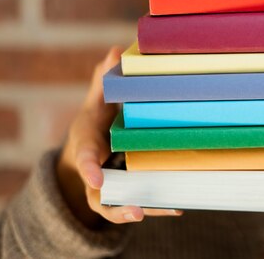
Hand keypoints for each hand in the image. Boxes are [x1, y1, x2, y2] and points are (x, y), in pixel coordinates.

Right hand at [56, 47, 182, 226]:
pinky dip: (156, 207)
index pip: (85, 157)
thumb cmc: (96, 123)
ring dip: (140, 211)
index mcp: (86, 145)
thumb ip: (103, 81)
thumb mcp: (95, 103)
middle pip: (98, 195)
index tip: (97, 179)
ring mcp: (109, 187)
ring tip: (168, 209)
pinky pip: (138, 204)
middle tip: (134, 209)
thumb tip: (115, 52)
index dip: (90, 168)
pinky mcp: (126, 193)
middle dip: (114, 205)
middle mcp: (94, 172)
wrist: (87, 152)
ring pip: (117, 207)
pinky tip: (179, 205)